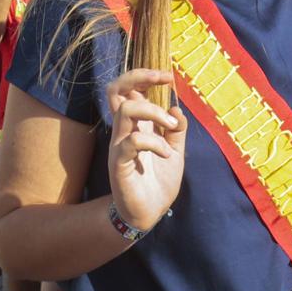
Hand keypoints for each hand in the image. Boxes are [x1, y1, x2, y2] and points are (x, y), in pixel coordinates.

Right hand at [105, 68, 186, 230]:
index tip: (168, 77)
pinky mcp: (119, 164)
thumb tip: (176, 108)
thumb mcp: (175, 151)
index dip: (144, 76)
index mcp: (136, 125)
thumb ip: (176, 130)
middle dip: (138, 77)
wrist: (149, 214)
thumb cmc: (159, 182)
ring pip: (125, 111)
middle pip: (115, 90)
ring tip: (170, 127)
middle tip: (163, 80)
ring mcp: (119, 146)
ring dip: (153, 112)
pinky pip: (132, 142)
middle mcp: (123, 131)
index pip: (128, 90)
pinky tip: (167, 155)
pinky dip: (154, 143)